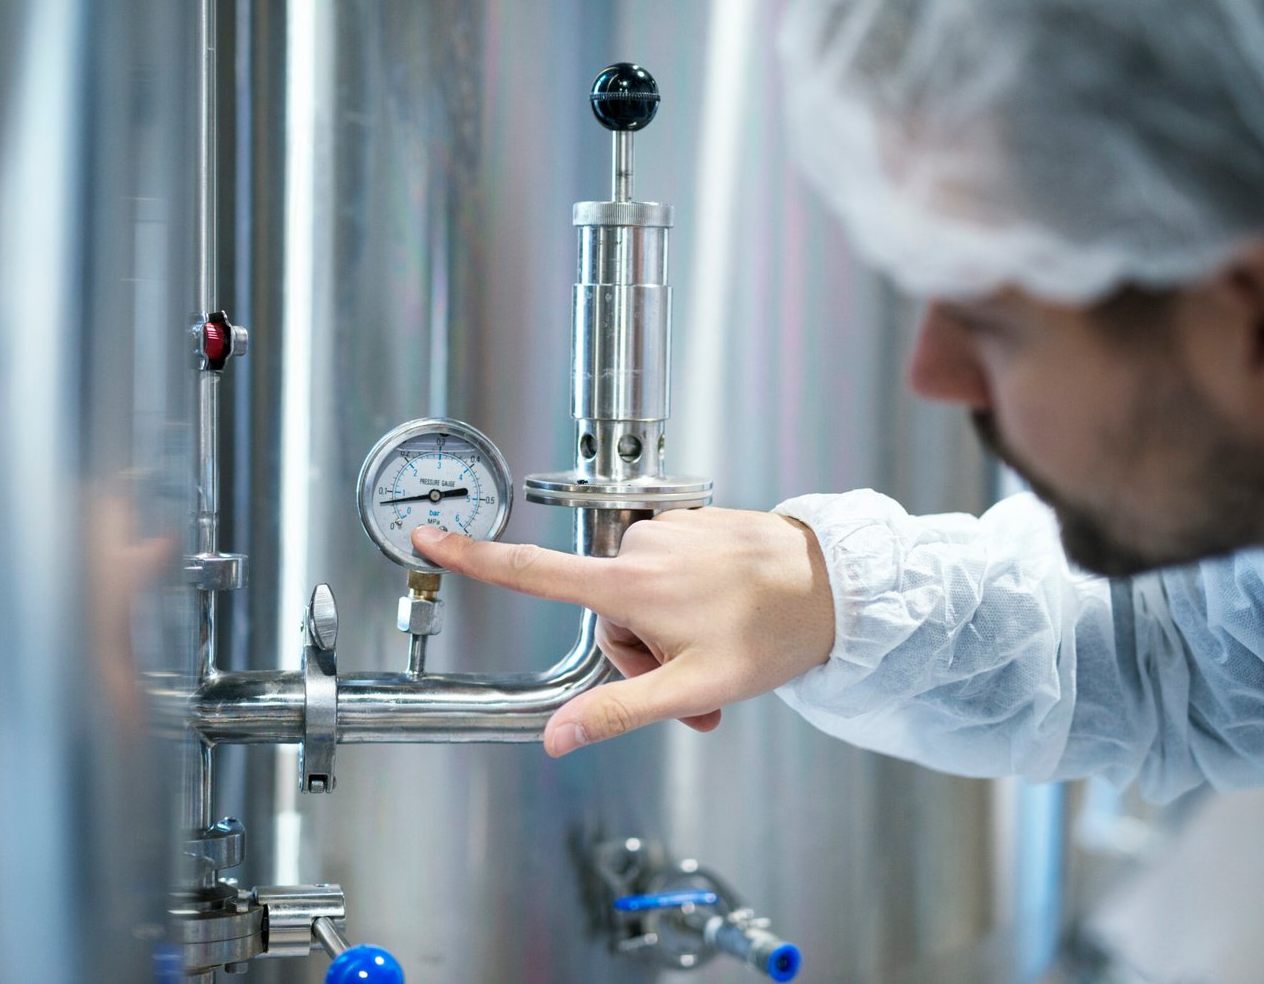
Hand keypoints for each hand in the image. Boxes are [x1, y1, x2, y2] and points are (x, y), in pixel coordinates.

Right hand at [410, 508, 834, 756]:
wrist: (835, 585)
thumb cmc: (771, 633)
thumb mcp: (693, 688)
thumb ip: (619, 712)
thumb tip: (558, 739)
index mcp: (629, 583)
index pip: (531, 572)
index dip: (472, 558)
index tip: (429, 536)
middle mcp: (640, 546)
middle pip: (605, 617)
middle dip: (640, 655)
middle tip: (693, 682)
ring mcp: (667, 532)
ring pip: (637, 600)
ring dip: (666, 633)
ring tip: (716, 650)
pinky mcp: (689, 524)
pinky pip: (666, 574)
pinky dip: (685, 603)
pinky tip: (724, 615)